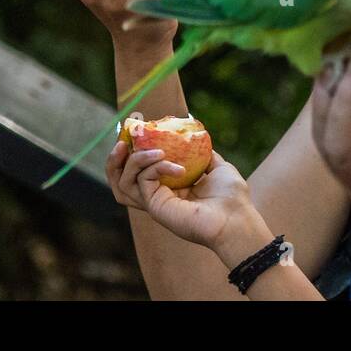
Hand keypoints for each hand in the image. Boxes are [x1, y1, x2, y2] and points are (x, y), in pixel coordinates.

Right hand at [106, 126, 257, 252]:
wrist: (235, 218)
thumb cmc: (231, 197)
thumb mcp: (218, 167)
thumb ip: (203, 155)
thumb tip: (196, 138)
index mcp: (171, 188)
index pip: (140, 171)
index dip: (132, 153)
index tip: (134, 132)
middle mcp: (158, 196)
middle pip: (121, 180)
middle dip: (115, 160)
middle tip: (123, 142)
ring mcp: (155, 202)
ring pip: (124, 182)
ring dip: (133, 160)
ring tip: (152, 150)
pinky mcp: (155, 205)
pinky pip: (144, 179)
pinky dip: (154, 165)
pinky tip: (176, 166)